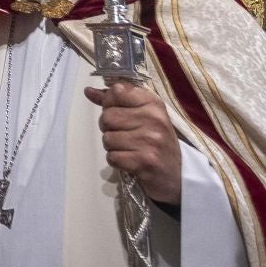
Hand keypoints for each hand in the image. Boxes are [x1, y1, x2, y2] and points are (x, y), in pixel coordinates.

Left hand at [85, 82, 181, 204]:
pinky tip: (129, 160)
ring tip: (129, 149)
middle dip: (109, 128)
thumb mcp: (142, 116)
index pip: (116, 92)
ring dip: (113, 147)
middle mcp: (153, 119)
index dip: (110, 104)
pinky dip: (116, 161)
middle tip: (125, 136)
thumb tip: (88, 91)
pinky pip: (112, 157)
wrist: (177, 175)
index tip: (120, 113)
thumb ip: (115, 102)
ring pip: (107, 138)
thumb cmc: (156, 142)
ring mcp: (151, 140)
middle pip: (107, 117)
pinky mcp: (145, 161)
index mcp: (153, 103)